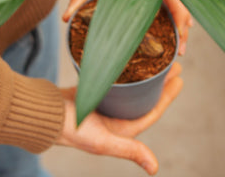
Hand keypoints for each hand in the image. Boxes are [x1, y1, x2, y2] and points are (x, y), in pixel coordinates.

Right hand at [56, 63, 182, 174]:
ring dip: (145, 74)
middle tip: (173, 62)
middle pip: (145, 96)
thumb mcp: (103, 142)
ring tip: (156, 58)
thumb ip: (129, 151)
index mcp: (123, 129)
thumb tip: (155, 168)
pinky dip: (126, 71)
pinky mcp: (97, 91)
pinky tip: (131, 59)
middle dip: (161, 81)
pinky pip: (117, 80)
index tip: (179, 78)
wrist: (45, 112)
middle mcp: (117, 116)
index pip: (152, 111)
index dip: (168, 96)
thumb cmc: (73, 129)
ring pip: (132, 86)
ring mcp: (107, 103)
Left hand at [62, 0, 192, 54]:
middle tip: (180, 53)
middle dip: (183, 29)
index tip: (181, 46)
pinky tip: (167, 17)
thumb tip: (66, 19)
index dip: (181, 25)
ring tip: (178, 40)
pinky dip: (170, 5)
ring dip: (179, 18)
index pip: (176, 3)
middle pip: (181, 3)